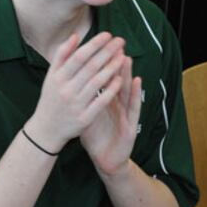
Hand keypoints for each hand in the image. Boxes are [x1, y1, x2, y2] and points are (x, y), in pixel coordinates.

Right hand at [24, 32, 124, 152]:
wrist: (46, 130)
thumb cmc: (52, 98)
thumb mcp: (51, 76)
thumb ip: (62, 55)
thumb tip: (75, 36)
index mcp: (58, 78)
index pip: (79, 56)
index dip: (94, 44)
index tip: (108, 34)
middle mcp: (66, 90)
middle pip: (90, 67)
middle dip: (107, 51)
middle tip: (121, 41)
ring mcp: (76, 104)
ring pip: (97, 82)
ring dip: (112, 67)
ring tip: (123, 56)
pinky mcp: (84, 118)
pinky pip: (101, 101)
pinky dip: (111, 89)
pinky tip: (120, 79)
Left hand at [80, 53, 142, 176]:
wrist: (107, 160)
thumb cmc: (97, 137)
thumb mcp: (86, 116)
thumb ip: (81, 99)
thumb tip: (68, 83)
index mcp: (105, 102)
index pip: (104, 80)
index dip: (101, 65)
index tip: (98, 48)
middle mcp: (117, 105)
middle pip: (116, 81)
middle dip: (115, 64)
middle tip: (115, 45)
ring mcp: (125, 113)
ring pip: (127, 90)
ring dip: (127, 73)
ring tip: (126, 57)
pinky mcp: (132, 125)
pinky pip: (134, 107)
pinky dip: (136, 93)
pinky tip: (137, 81)